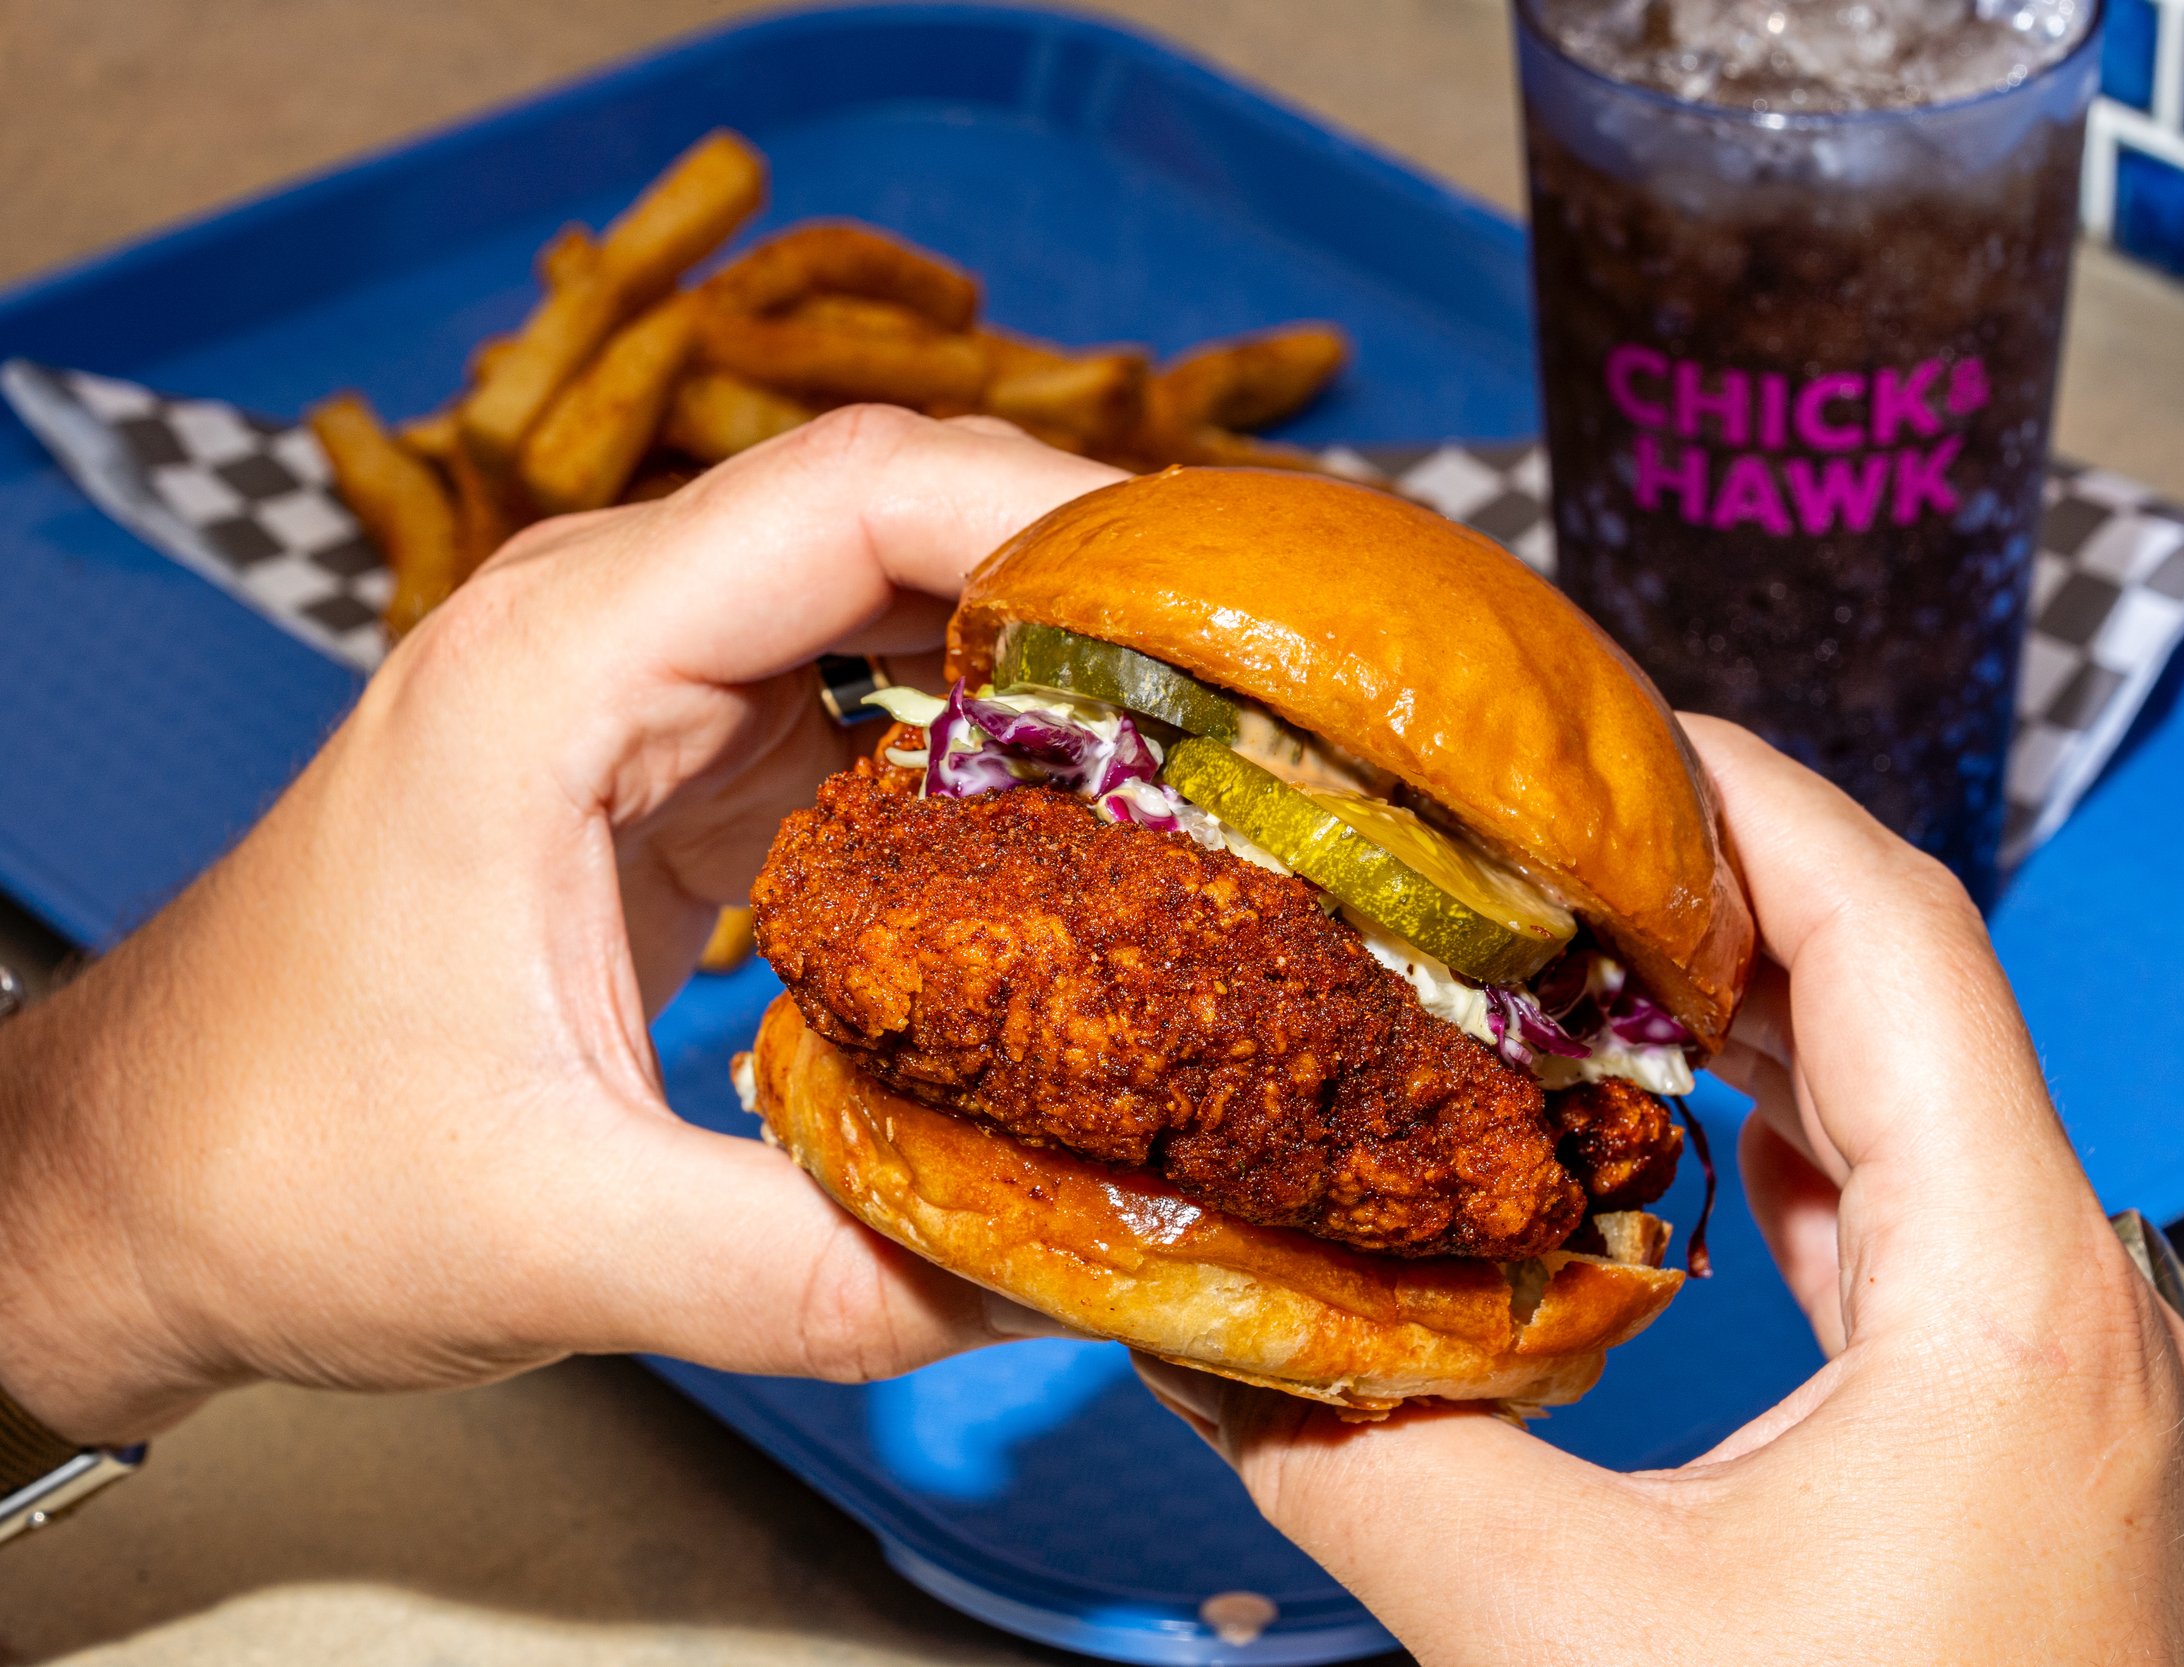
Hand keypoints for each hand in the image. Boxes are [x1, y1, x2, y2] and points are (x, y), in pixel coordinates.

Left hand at [0, 408, 1121, 1442]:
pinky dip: (993, 754)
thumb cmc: (273, 1165)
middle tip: (1279, 715)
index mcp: (555, 666)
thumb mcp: (552, 1235)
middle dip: (1102, 601)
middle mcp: (607, 631)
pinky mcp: (673, 764)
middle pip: (905, 528)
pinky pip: (869, 706)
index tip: (1227, 623)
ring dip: (1060, 676)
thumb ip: (812, 1267)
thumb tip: (1062, 1275)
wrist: (137, 1182)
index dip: (1057, 525)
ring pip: (900, 610)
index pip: (848, 498)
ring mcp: (644, 687)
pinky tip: (1094, 845)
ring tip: (1228, 774)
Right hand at [1140, 717, 2183, 1664]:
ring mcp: (2067, 1387)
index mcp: (2016, 1306)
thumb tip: (1188, 1334)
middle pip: (1908, 1003)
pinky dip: (1779, 1159)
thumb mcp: (1567, 1651)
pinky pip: (1909, 1234)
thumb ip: (1364, 1468)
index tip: (1585, 729)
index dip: (1737, 801)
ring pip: (1912, 1119)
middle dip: (1716, 892)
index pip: (1894, 938)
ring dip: (1747, 1027)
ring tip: (1567, 953)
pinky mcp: (2024, 1452)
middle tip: (1529, 822)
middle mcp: (2080, 1313)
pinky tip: (1657, 1149)